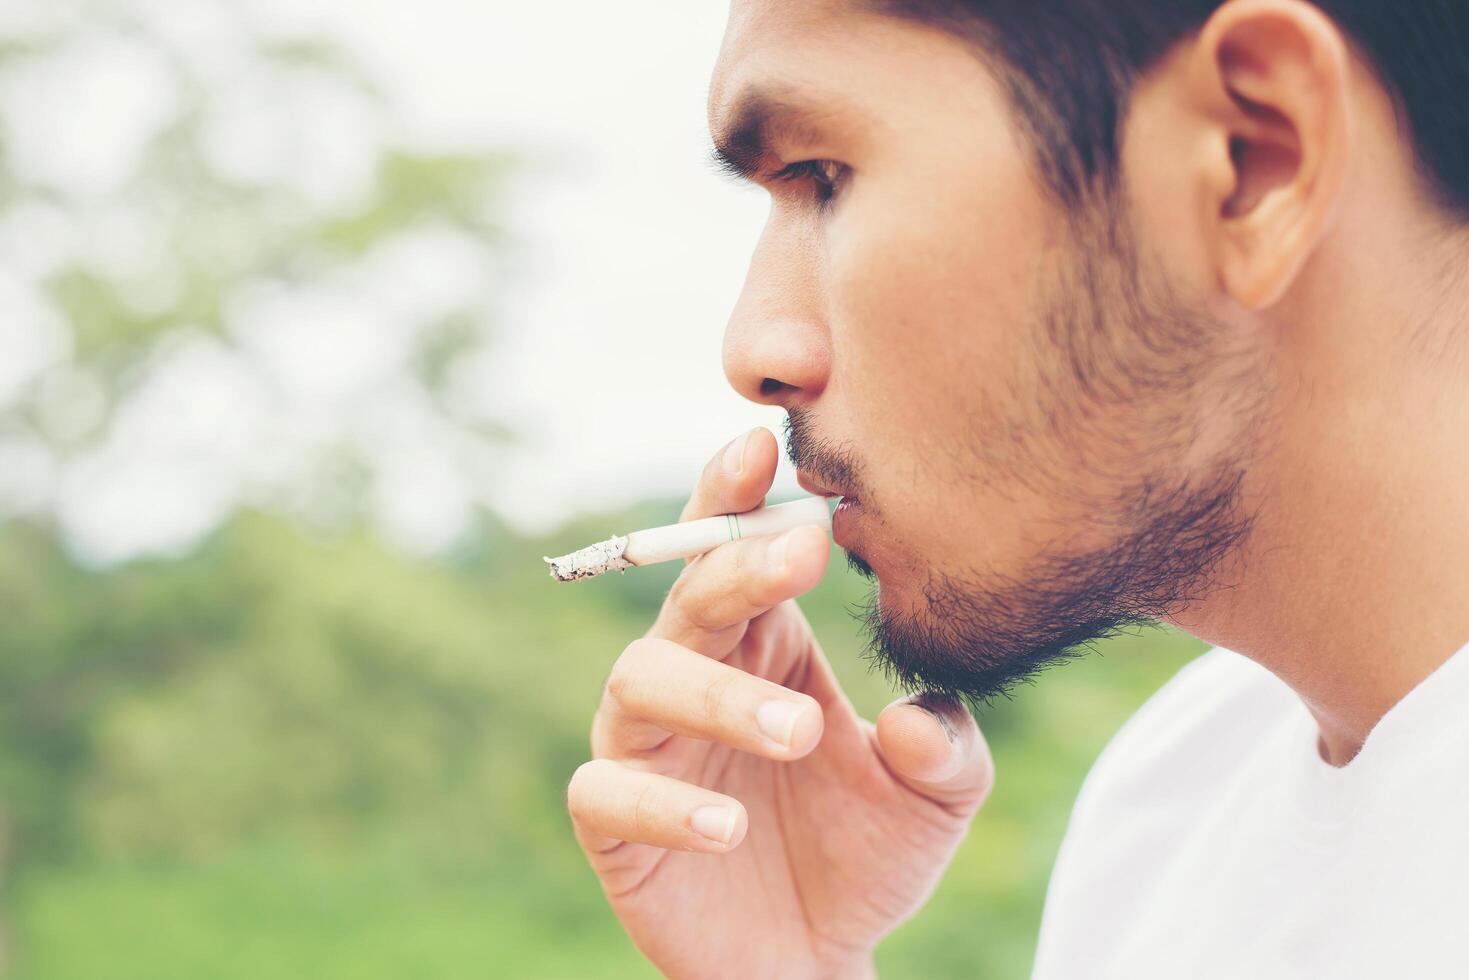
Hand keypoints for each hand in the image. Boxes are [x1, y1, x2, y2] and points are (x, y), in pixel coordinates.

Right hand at [567, 427, 993, 978]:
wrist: (816, 963)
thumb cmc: (867, 857)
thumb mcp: (937, 799)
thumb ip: (947, 748)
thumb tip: (917, 717)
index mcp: (761, 644)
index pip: (731, 552)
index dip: (734, 497)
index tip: (764, 446)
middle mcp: (692, 677)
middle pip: (688, 598)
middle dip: (735, 566)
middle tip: (801, 556)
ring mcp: (645, 747)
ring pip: (641, 680)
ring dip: (716, 693)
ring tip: (799, 730)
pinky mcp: (613, 824)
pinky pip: (608, 792)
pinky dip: (662, 805)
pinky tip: (729, 829)